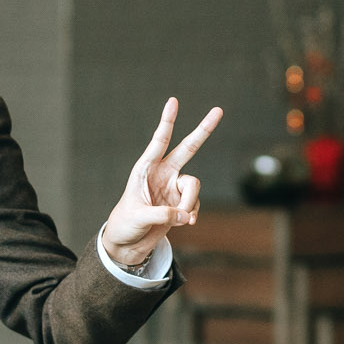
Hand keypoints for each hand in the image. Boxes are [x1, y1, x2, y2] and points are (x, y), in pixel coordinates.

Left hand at [102, 98, 223, 269]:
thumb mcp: (139, 217)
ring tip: (181, 219)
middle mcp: (162, 174)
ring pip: (194, 186)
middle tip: (219, 110)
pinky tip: (184, 223)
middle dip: (203, 130)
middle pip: (188, 147)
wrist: (127, 243)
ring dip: (190, 203)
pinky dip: (191, 213)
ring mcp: (173, 187)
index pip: (159, 141)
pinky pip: (195, 203)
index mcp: (146, 168)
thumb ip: (163, 214)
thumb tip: (185, 215)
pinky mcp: (181, 203)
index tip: (173, 101)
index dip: (167, 121)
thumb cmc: (125, 224)